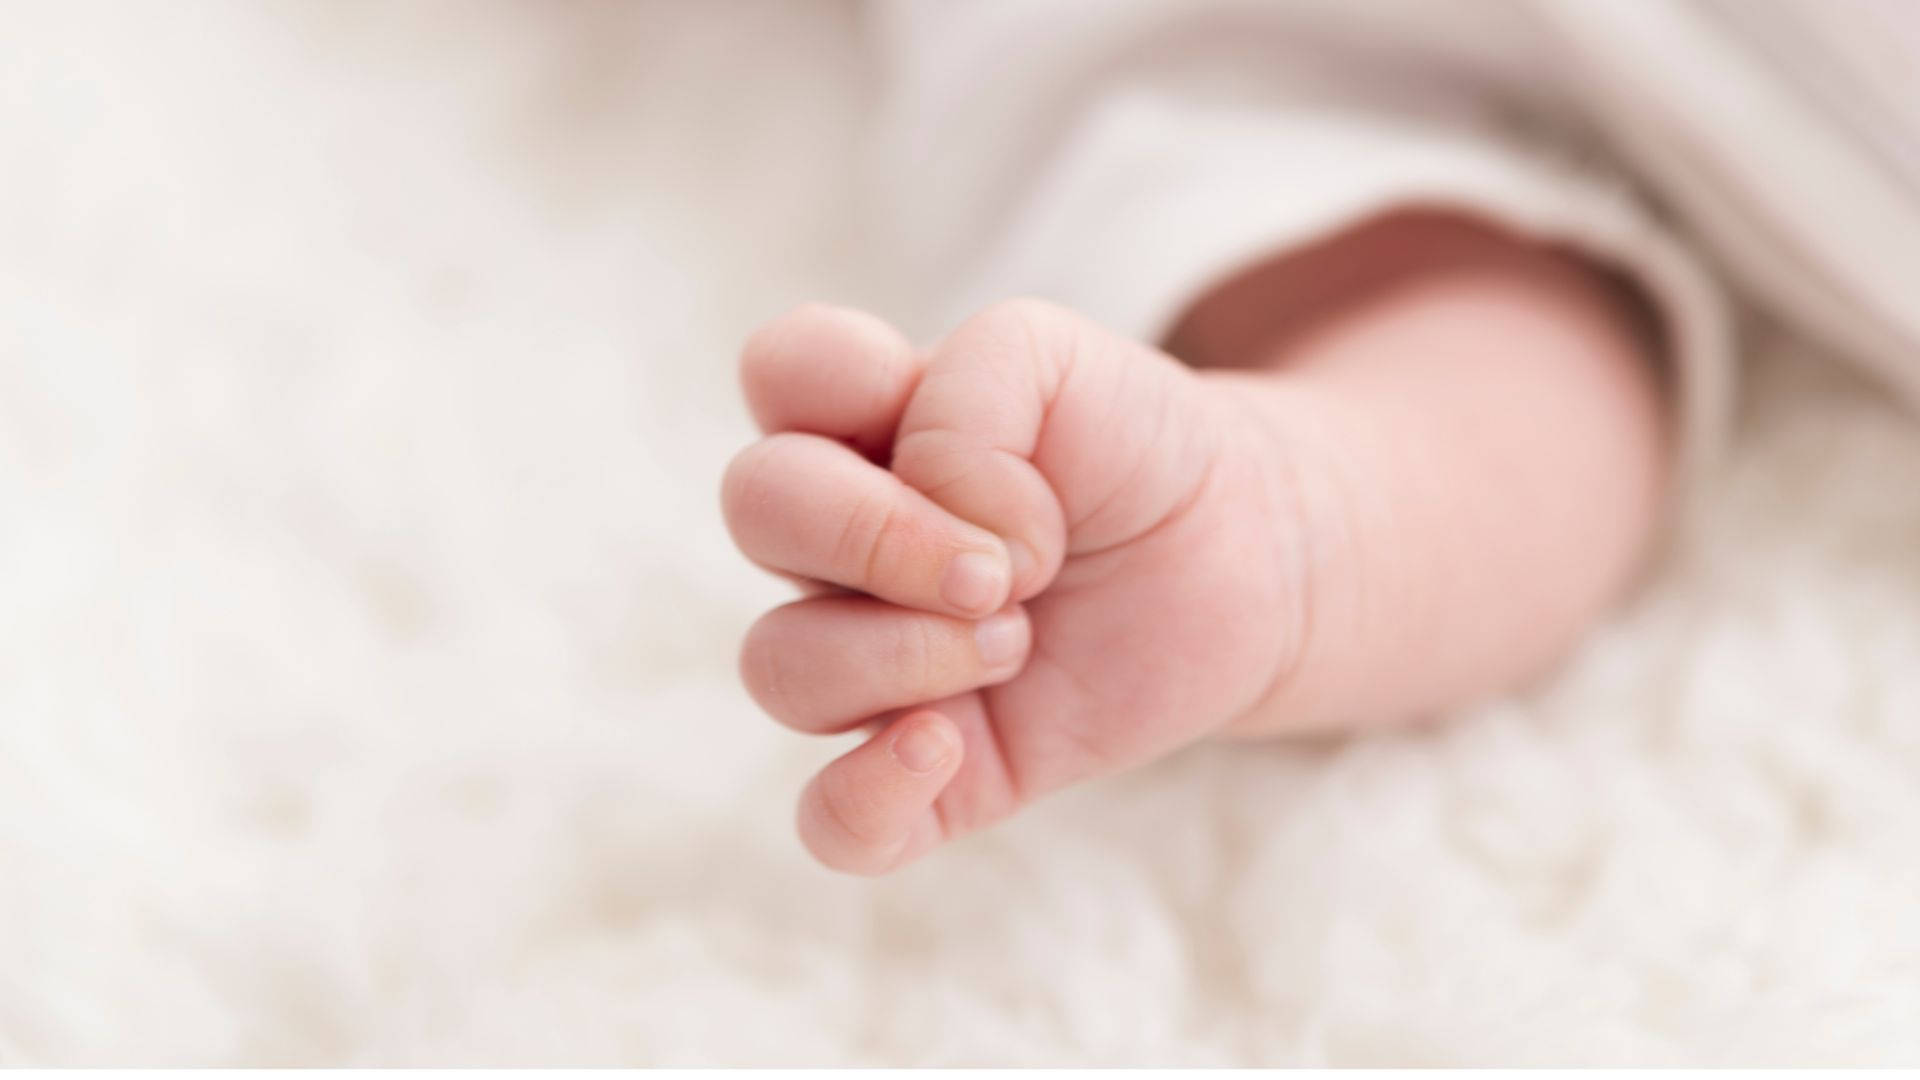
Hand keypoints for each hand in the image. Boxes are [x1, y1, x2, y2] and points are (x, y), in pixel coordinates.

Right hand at [723, 301, 1299, 872]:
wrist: (1246, 553)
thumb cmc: (1138, 447)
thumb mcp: (1066, 361)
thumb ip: (972, 393)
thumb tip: (942, 532)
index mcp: (867, 419)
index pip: (777, 369)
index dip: (858, 388)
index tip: (999, 436)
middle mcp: (847, 541)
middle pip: (754, 508)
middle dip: (878, 535)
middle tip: (1005, 568)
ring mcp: (879, 656)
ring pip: (778, 666)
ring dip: (902, 653)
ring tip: (1018, 640)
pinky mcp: (936, 768)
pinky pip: (830, 818)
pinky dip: (861, 797)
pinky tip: (939, 752)